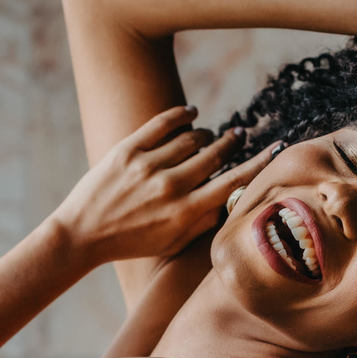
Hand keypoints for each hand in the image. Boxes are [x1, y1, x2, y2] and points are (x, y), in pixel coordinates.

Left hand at [51, 105, 279, 264]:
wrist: (80, 236)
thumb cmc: (130, 243)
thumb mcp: (171, 243)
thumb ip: (203, 223)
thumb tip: (231, 199)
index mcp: (184, 213)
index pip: (232, 183)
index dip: (258, 164)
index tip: (276, 149)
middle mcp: (170, 188)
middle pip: (214, 154)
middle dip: (231, 143)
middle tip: (238, 136)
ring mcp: (147, 166)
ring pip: (191, 138)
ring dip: (205, 135)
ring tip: (208, 137)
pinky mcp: (126, 150)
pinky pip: (162, 123)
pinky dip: (183, 115)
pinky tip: (192, 114)